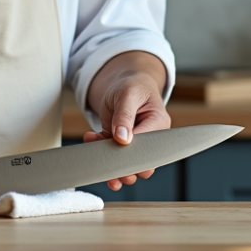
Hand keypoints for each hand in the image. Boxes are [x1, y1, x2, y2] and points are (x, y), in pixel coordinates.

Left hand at [85, 52, 170, 190]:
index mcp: (159, 123)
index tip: (114, 151)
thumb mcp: (128, 94)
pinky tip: (91, 139)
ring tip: (95, 150)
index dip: (130, 153)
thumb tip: (122, 138)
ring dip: (110, 162)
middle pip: (143, 165)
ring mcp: (137, 143)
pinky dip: (102, 151)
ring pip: (129, 166)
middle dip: (123, 167)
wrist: (126, 83)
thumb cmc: (132, 85)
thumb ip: (125, 116)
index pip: (147, 147)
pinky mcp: (123, 145)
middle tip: (105, 160)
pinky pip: (114, 156)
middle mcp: (151, 137)